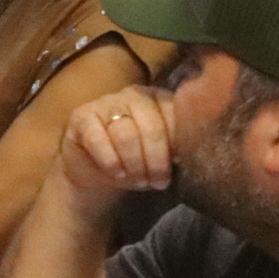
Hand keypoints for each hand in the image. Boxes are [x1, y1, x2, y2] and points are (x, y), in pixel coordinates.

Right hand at [58, 85, 176, 206]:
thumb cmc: (137, 163)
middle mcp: (135, 95)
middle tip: (157, 183)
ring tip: (137, 181)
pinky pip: (98, 139)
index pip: (177, 118)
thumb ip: (180, 148)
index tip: (177, 168)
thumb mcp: (164, 156)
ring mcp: (106, 102)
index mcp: (162, 99)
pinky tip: (116, 173)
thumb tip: (197, 154)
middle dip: (156, 161)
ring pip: (126, 134)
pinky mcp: (81, 116)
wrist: (97, 174)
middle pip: (153, 127)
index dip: (178, 148)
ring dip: (134, 164)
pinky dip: (110, 162)